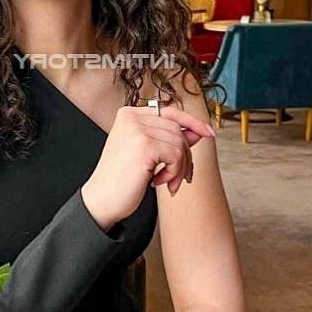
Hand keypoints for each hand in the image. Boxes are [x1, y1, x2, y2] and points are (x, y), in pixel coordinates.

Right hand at [81, 103, 215, 230]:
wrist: (102, 200)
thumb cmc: (122, 179)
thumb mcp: (148, 154)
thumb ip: (170, 139)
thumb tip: (197, 131)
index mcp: (129, 114)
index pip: (170, 111)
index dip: (192, 122)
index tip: (208, 133)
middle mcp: (132, 117)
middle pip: (178, 129)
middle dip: (185, 155)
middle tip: (177, 176)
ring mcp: (137, 130)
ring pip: (180, 143)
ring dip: (179, 167)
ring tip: (166, 181)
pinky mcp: (144, 145)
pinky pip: (177, 155)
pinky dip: (174, 172)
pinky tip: (159, 181)